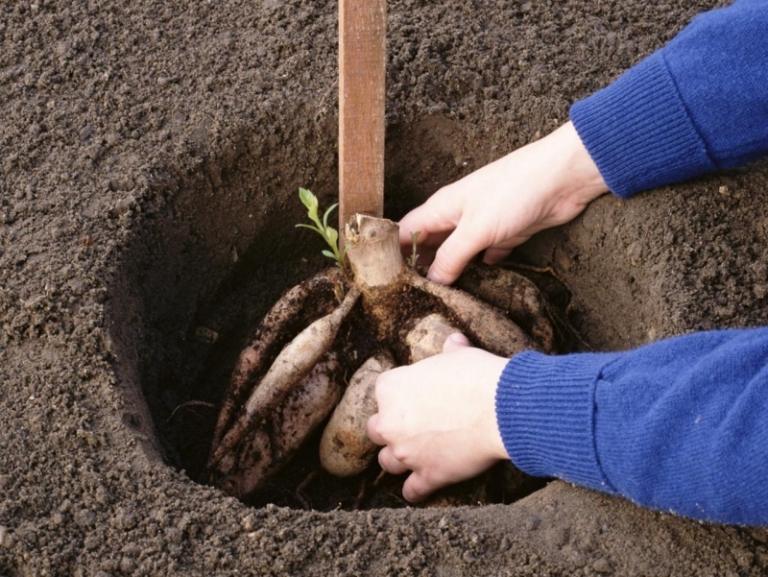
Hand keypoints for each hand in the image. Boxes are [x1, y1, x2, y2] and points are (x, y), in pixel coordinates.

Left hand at [366, 333, 508, 502]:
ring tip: (411, 456)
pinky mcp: (428, 475)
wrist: (500, 408)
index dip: (399, 395)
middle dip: (390, 429)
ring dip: (398, 459)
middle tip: (408, 427)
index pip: (383, 391)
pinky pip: (411, 491)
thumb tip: (454, 340)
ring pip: (387, 462)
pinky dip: (414, 491)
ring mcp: (407, 452)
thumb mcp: (460, 355)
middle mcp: (391, 421)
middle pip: (376, 429)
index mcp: (392, 388)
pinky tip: (418, 490)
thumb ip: (450, 351)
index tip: (414, 397)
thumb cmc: (477, 376)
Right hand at [399, 121, 607, 283]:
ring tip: (436, 301)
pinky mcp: (504, 235)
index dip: (389, 252)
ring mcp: (481, 226)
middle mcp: (457, 216)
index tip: (379, 280)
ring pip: (456, 254)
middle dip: (418, 268)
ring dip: (449, 274)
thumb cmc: (514, 192)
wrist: (563, 179)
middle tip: (407, 299)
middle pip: (429, 245)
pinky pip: (484, 257)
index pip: (404, 231)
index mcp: (442, 208)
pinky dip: (479, 272)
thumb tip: (432, 282)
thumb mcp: (476, 229)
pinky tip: (475, 291)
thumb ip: (451, 257)